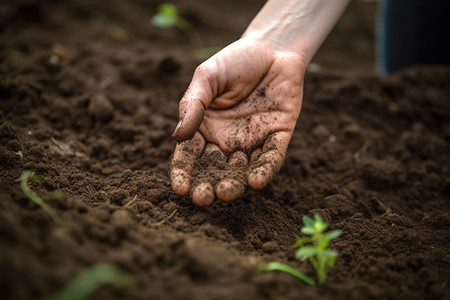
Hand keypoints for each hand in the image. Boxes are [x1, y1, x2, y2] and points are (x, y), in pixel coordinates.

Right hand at [170, 37, 304, 205]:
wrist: (273, 48)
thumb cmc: (234, 61)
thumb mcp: (207, 78)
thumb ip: (193, 105)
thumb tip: (178, 136)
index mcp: (205, 128)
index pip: (189, 156)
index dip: (182, 173)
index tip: (179, 188)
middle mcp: (227, 140)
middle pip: (214, 170)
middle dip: (208, 185)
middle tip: (203, 198)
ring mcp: (252, 140)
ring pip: (242, 170)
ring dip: (234, 184)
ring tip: (226, 193)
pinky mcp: (277, 136)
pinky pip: (271, 157)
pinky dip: (265, 169)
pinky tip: (256, 181)